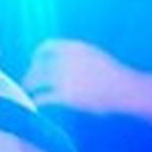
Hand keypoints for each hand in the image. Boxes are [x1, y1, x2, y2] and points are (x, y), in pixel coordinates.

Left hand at [23, 39, 151, 118]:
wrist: (125, 88)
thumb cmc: (113, 74)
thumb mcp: (94, 55)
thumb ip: (76, 55)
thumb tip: (60, 60)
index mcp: (74, 47)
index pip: (47, 46)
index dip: (37, 54)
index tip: (34, 62)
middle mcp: (66, 60)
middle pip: (38, 65)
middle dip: (30, 73)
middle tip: (27, 82)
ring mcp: (64, 77)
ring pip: (36, 80)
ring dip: (28, 86)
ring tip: (26, 93)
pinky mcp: (65, 95)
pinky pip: (43, 97)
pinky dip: (36, 101)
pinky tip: (34, 105)